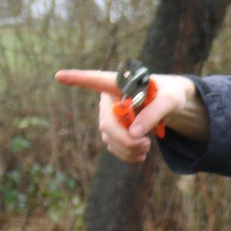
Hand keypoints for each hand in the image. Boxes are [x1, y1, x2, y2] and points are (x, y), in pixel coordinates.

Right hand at [55, 70, 206, 162]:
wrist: (170, 104)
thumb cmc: (171, 94)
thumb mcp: (171, 100)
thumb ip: (155, 113)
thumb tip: (134, 135)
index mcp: (121, 83)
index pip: (96, 80)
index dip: (77, 79)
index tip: (58, 75)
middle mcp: (109, 98)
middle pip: (106, 123)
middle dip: (125, 140)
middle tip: (146, 146)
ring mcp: (108, 115)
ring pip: (109, 138)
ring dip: (129, 149)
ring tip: (147, 148)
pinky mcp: (112, 130)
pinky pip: (114, 147)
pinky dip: (128, 154)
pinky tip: (140, 153)